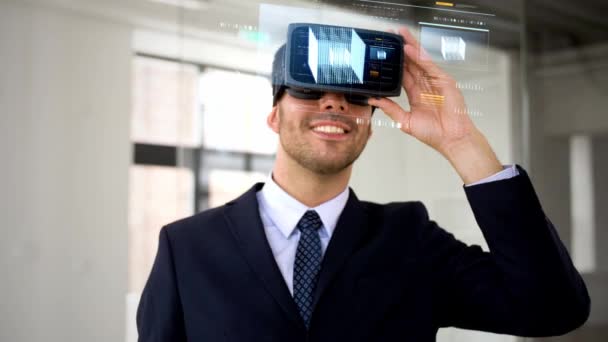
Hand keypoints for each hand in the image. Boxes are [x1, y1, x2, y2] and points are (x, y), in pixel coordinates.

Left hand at [367, 27, 502, 183]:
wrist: (451, 140)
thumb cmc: (433, 134)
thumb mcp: (405, 121)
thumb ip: (390, 109)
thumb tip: (373, 100)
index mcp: (416, 94)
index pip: (403, 75)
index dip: (394, 63)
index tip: (384, 53)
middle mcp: (425, 86)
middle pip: (411, 64)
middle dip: (402, 49)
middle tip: (391, 35)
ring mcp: (436, 82)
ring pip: (421, 61)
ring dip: (411, 47)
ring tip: (400, 35)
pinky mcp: (445, 82)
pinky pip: (430, 66)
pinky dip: (420, 57)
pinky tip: (410, 49)